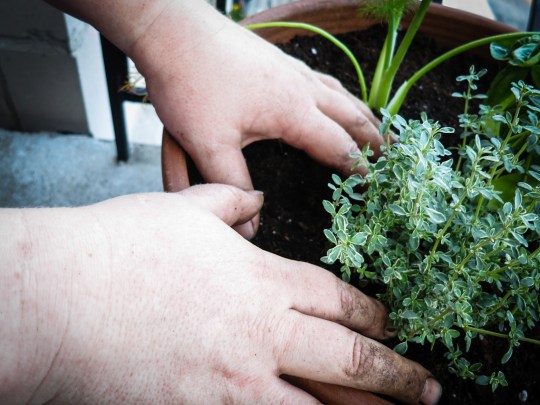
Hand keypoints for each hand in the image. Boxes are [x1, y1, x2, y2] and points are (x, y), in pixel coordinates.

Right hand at [26, 185, 439, 403]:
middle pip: (348, 356)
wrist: (62, 297)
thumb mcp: (185, 208)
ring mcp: (236, 379)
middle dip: (395, 373)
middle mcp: (261, 331)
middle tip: (427, 386)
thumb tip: (254, 199)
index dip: (372, 313)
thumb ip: (230, 200)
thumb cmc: (122, 246)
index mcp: (261, 278)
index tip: (390, 324)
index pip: (337, 298)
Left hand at [132, 2, 382, 187]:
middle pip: (351, 115)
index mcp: (293, 110)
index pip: (338, 145)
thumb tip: (248, 228)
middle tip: (393, 156)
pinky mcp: (278, 58)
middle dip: (374, 138)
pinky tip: (331, 96)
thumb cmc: (191, 85)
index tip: (376, 184)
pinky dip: (338, 94)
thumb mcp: (209, 144)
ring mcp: (291, 69)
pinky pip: (321, 79)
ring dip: (360, 113)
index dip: (360, 166)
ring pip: (339, 93)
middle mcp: (301, 87)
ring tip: (376, 126)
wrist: (173, 31)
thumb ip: (231, 185)